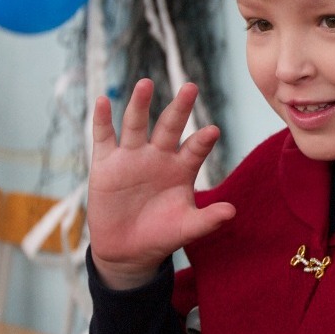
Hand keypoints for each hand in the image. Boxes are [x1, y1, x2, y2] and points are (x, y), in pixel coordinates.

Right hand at [88, 79, 234, 289]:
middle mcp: (159, 156)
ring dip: (140, 104)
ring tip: (146, 84)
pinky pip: (104, 137)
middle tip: (190, 88)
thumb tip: (232, 212)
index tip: (212, 131)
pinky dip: (102, 120)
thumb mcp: (186, 228)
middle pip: (170, 126)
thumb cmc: (161, 235)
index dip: (202, 141)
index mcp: (182, 168)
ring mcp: (132, 156)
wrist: (127, 250)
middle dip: (179, 108)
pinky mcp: (106, 163)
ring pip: (137, 124)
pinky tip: (102, 102)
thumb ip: (208, 220)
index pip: (195, 149)